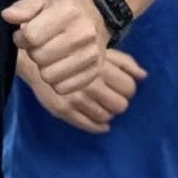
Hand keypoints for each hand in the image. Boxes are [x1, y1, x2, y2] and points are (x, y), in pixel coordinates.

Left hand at [2, 0, 106, 96]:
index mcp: (68, 12)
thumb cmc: (63, 10)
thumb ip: (23, 7)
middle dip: (33, 52)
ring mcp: (91, 55)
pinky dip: (56, 81)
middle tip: (40, 45)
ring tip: (50, 56)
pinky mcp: (94, 72)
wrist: (97, 18)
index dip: (21, 37)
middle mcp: (83, 34)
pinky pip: (62, 88)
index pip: (31, 36)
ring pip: (49, 76)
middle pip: (39, 57)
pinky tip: (59, 67)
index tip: (25, 34)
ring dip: (44, 68)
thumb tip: (7, 15)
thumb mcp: (42, 0)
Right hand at [23, 47, 144, 134]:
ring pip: (106, 116)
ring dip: (107, 113)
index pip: (129, 88)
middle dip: (118, 102)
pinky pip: (89, 125)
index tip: (119, 87)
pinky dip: (98, 126)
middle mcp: (90, 84)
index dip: (127, 89)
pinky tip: (101, 123)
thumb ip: (124, 61)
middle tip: (111, 98)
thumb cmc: (71, 53)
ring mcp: (76, 99)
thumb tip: (143, 76)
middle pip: (120, 105)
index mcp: (100, 67)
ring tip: (101, 106)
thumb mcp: (99, 50)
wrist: (34, 59)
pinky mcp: (63, 110)